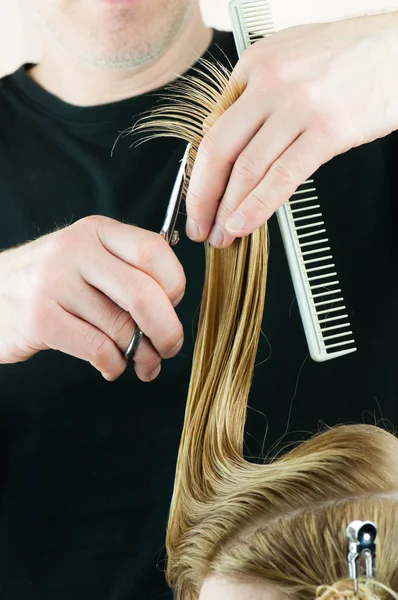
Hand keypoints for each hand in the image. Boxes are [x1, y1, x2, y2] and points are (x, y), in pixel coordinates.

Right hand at [0, 216, 184, 381]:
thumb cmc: (52, 283)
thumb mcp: (89, 260)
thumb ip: (129, 274)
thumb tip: (172, 312)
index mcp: (97, 231)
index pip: (153, 251)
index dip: (175, 285)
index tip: (172, 306)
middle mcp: (75, 250)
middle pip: (144, 293)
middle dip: (168, 330)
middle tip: (170, 347)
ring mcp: (54, 283)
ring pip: (122, 328)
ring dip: (141, 355)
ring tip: (140, 362)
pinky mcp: (40, 319)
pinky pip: (98, 349)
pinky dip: (113, 364)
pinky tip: (111, 364)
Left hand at [185, 11, 397, 247]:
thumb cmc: (351, 55)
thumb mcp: (290, 57)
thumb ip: (256, 93)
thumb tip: (228, 137)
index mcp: (255, 64)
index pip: (213, 128)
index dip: (201, 172)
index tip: (197, 198)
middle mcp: (270, 82)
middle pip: (218, 150)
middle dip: (201, 197)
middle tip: (197, 225)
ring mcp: (298, 106)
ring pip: (248, 168)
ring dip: (227, 210)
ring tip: (220, 235)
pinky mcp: (328, 130)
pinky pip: (283, 176)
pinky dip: (258, 206)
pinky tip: (243, 225)